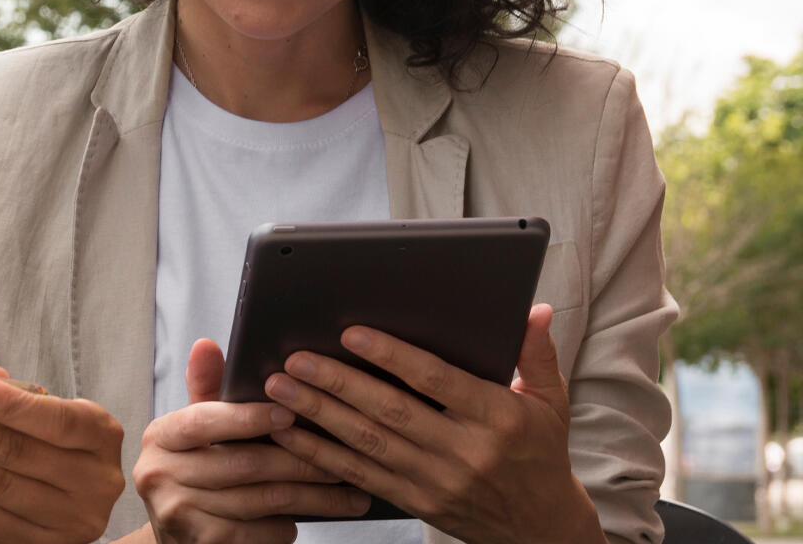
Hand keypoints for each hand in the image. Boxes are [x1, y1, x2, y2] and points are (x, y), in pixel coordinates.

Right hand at [135, 338, 371, 541]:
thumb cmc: (196, 472)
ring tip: (348, 493)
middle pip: (244, 464)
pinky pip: (258, 534)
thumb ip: (207, 390)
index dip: (248, 417)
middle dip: (301, 461)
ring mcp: (178, 514)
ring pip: (261, 501)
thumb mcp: (196, 431)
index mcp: (161, 436)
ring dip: (311, 498)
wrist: (176, 537)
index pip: (205, 420)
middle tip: (344, 457)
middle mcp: (160, 474)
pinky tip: (307, 517)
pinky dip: (287, 526)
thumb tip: (208, 344)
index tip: (291, 412)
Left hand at [263, 304, 602, 543]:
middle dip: (337, 383)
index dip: (392, 356)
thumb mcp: (550, 401)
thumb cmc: (540, 451)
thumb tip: (536, 308)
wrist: (541, 527)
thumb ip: (536, 353)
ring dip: (319, 414)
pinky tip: (290, 434)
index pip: (436, 381)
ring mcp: (437, 480)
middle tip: (295, 358)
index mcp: (497, 417)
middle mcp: (465, 451)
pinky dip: (322, 455)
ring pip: (368, 443)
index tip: (351, 334)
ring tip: (280, 388)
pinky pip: (362, 476)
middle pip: (390, 411)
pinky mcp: (417, 501)